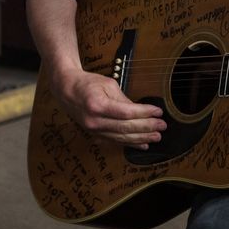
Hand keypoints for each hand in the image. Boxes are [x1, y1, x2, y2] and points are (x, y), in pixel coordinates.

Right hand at [50, 68, 166, 148]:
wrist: (66, 89)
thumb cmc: (87, 83)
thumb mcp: (108, 85)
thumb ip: (124, 100)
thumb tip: (141, 112)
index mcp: (97, 105)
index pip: (126, 113)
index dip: (145, 113)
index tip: (158, 112)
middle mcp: (94, 120)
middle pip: (125, 128)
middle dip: (146, 128)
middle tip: (162, 126)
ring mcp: (93, 130)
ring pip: (121, 138)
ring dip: (141, 139)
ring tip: (157, 137)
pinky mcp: (94, 134)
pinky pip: (114, 141)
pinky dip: (130, 144)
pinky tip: (143, 145)